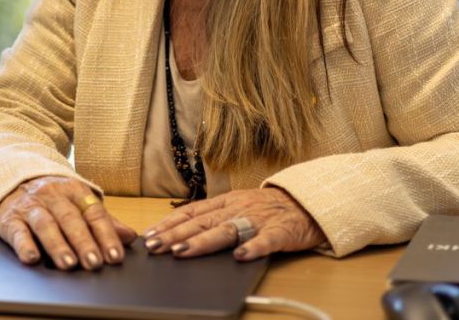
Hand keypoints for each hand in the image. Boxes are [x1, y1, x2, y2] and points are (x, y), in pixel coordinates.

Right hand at [0, 176, 136, 270]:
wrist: (12, 180)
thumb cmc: (52, 198)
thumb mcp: (78, 203)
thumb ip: (103, 221)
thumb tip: (130, 237)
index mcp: (75, 191)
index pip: (94, 213)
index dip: (106, 235)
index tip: (115, 256)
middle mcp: (53, 196)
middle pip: (71, 219)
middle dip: (84, 242)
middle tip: (94, 263)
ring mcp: (31, 206)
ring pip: (46, 224)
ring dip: (58, 245)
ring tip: (68, 264)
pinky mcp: (9, 218)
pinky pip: (17, 231)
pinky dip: (24, 245)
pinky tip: (32, 258)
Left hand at [141, 187, 325, 260]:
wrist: (309, 203)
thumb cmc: (269, 209)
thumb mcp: (239, 207)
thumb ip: (215, 219)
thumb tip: (180, 236)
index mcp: (227, 202)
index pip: (192, 212)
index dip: (169, 223)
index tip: (148, 236)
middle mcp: (239, 207)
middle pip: (203, 221)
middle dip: (176, 234)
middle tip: (155, 247)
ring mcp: (260, 218)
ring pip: (228, 229)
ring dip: (204, 241)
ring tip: (183, 251)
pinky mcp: (282, 231)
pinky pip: (267, 240)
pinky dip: (254, 247)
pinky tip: (240, 257)